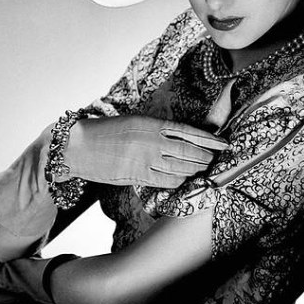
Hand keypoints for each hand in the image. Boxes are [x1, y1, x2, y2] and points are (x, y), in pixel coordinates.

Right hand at [64, 115, 228, 188]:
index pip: (190, 132)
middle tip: (215, 161)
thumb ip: (157, 129)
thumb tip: (181, 139)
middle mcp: (152, 141)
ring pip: (181, 169)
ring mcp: (146, 160)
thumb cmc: (106, 132)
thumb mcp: (135, 122)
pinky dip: (179, 181)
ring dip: (195, 171)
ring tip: (203, 171)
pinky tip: (184, 180)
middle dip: (206, 158)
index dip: (210, 140)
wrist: (79, 146)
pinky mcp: (138, 176)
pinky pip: (167, 181)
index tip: (224, 144)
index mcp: (152, 123)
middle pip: (190, 152)